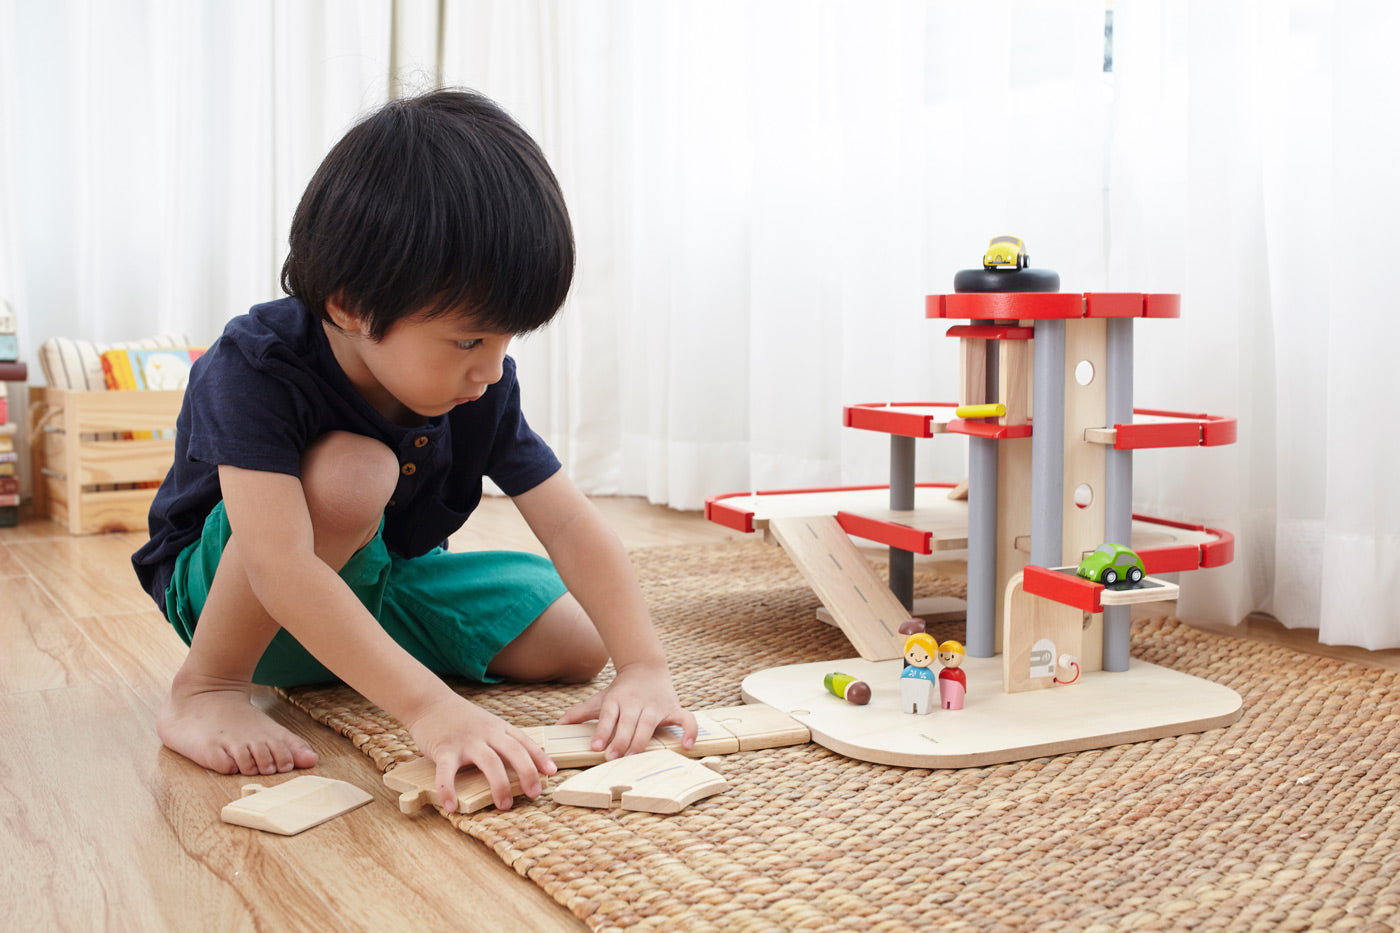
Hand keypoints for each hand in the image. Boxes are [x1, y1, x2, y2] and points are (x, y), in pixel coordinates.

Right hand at [403, 693, 555, 811]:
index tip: (551, 772)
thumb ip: (501, 739)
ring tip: (505, 805)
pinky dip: (449, 790)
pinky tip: (451, 807)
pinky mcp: (444, 749)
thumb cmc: (459, 717)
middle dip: (527, 772)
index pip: (524, 741)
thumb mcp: (487, 723)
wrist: (428, 701)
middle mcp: (486, 733)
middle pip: (513, 751)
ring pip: (489, 762)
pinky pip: (447, 773)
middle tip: (535, 793)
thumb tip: (521, 763)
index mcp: (498, 727)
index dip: (539, 757)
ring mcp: (465, 741)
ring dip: (499, 785)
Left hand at [557, 662, 696, 759]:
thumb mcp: (601, 699)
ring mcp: (656, 706)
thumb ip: (580, 712)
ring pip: (649, 724)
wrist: (646, 666)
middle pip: (628, 723)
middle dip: (620, 740)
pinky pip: (685, 720)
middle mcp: (636, 703)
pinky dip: (689, 731)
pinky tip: (687, 746)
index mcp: (617, 700)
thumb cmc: (621, 690)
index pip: (608, 716)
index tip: (595, 747)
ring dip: (642, 739)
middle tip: (613, 757)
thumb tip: (557, 725)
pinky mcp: (673, 708)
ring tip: (634, 755)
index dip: (602, 731)